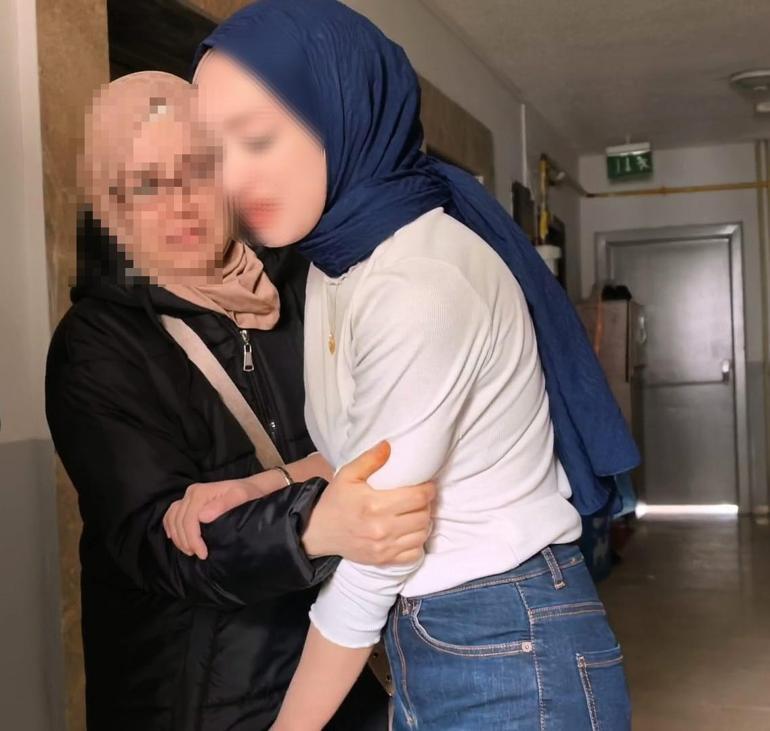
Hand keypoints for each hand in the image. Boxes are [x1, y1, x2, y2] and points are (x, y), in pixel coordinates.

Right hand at [163, 479, 253, 559]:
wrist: (249, 487)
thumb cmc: (247, 493)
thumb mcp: (240, 497)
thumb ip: (224, 504)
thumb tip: (203, 517)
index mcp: (201, 492)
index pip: (189, 519)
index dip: (193, 539)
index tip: (203, 553)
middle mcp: (191, 492)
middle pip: (179, 521)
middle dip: (186, 541)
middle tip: (197, 555)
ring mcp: (188, 496)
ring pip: (173, 518)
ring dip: (178, 537)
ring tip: (189, 550)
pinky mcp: (188, 501)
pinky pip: (172, 514)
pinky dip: (170, 526)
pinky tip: (173, 537)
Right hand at [302, 441, 435, 564]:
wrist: (318, 531)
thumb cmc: (335, 501)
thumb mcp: (347, 475)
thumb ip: (370, 459)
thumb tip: (389, 445)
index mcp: (375, 504)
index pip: (417, 498)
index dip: (429, 490)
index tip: (428, 485)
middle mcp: (382, 528)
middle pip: (423, 516)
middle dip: (427, 505)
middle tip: (421, 498)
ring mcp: (384, 547)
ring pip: (422, 535)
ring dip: (424, 523)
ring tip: (417, 513)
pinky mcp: (383, 560)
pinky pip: (414, 554)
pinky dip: (418, 543)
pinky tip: (411, 532)